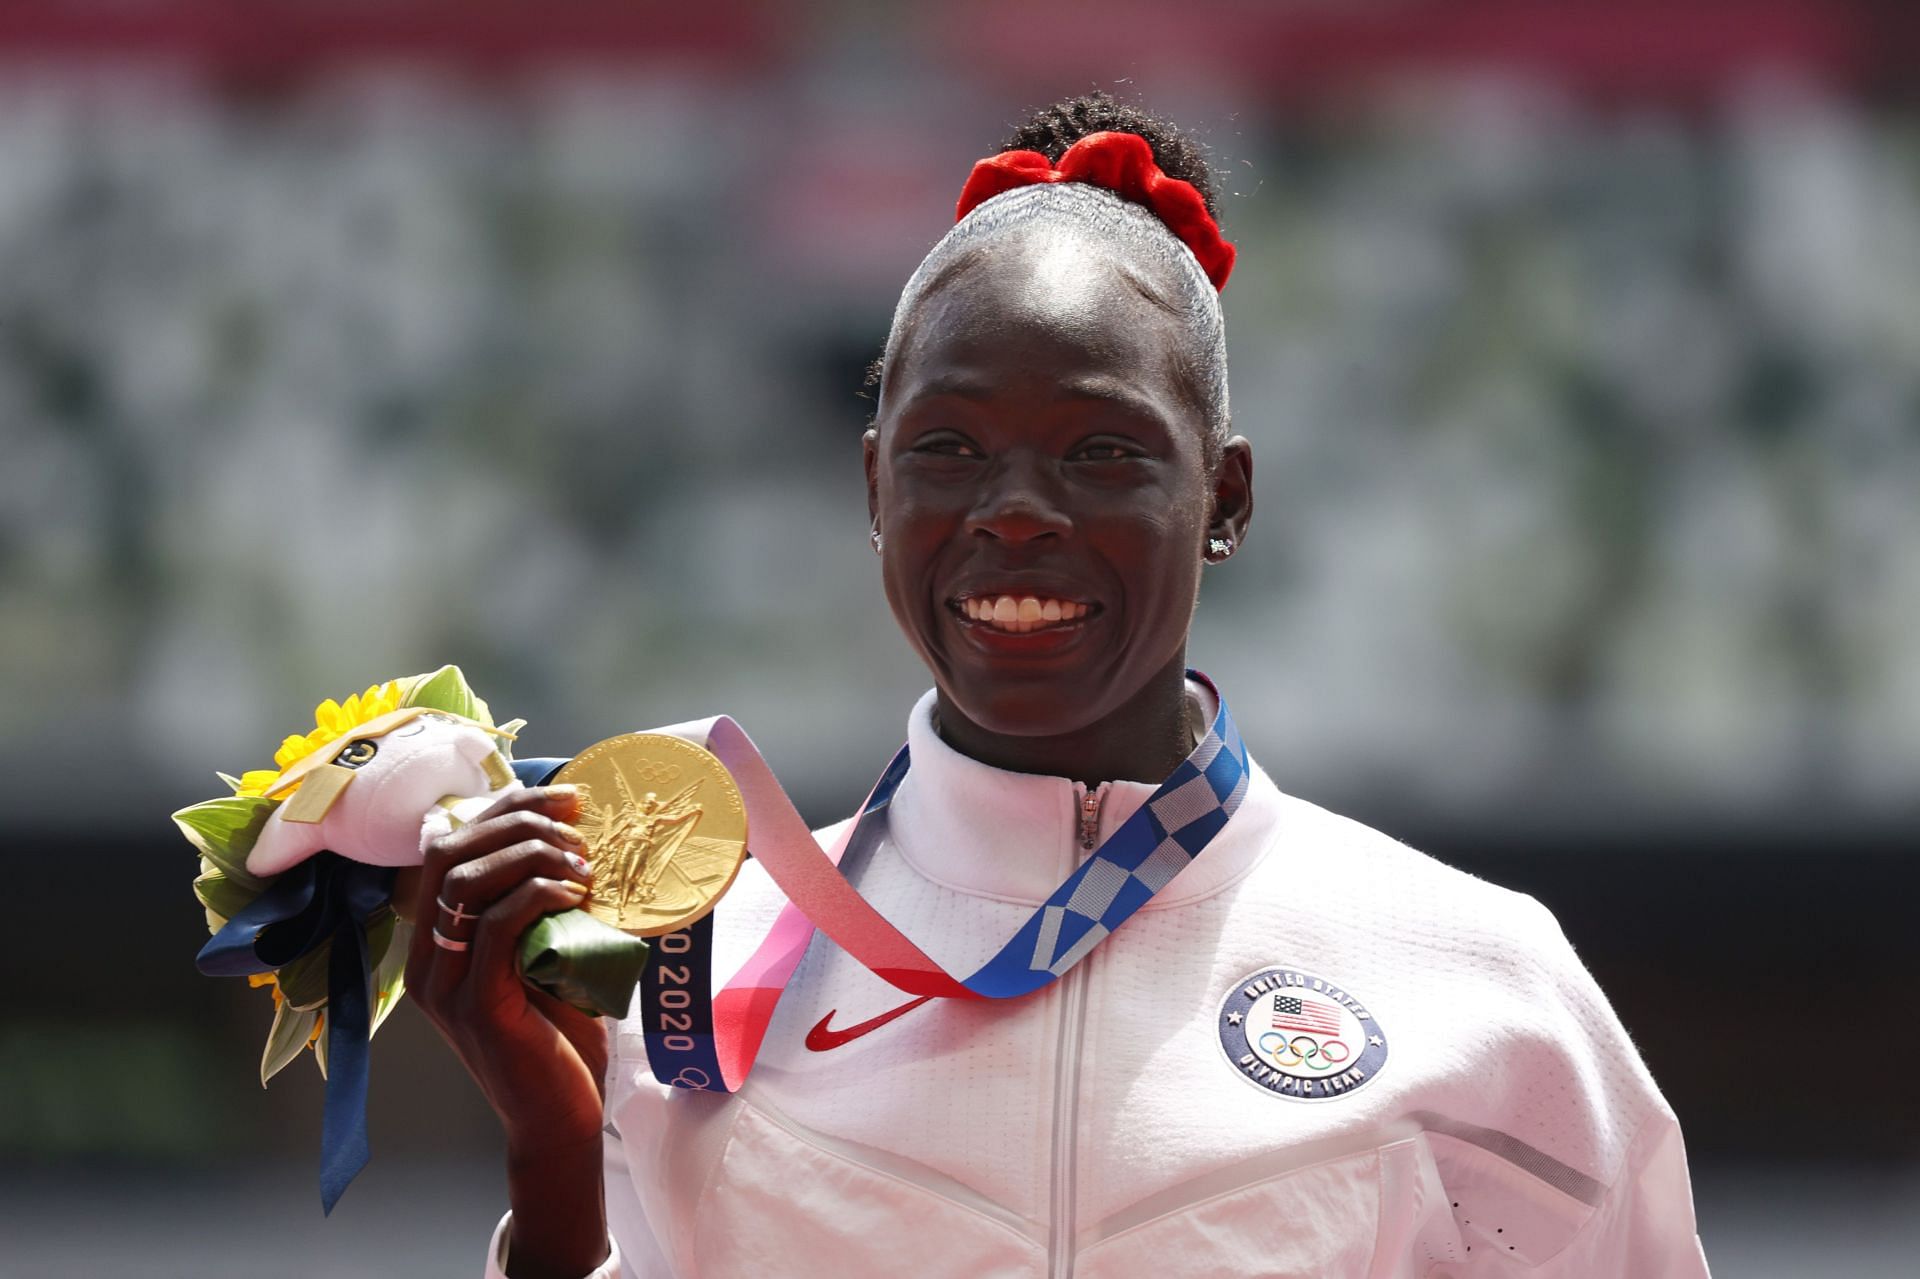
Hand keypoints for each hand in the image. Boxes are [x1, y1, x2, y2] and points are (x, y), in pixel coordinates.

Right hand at [406, 784, 611, 1277]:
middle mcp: (429, 960)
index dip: (501, 810)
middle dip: (516, 819)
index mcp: (439, 941)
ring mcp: (446, 984)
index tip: (562, 797)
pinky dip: (537, 894)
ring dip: (532, 855)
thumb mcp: (549, 953)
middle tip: (576, 816)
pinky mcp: (476, 1007)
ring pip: (468, 884)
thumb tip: (576, 839)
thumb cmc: (561, 1035)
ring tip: (583, 861)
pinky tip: (575, 891)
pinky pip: (494, 928)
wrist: (562, 1115)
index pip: (447, 848)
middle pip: (451, 855)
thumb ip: (544, 906)